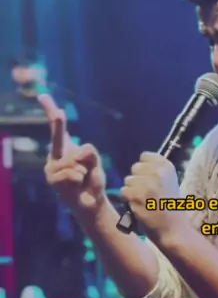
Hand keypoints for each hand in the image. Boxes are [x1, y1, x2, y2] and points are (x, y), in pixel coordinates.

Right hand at [39, 93, 105, 214]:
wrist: (90, 202)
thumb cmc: (91, 180)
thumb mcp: (95, 161)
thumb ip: (89, 152)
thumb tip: (77, 152)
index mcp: (65, 148)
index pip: (57, 128)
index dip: (50, 111)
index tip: (43, 96)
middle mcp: (55, 155)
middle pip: (57, 137)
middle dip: (58, 124)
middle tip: (59, 113)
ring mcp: (51, 167)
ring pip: (72, 160)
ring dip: (82, 169)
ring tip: (81, 178)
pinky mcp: (52, 179)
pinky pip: (71, 172)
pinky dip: (79, 177)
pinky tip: (77, 185)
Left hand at [121, 152, 187, 240]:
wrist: (173, 228)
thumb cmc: (170, 206)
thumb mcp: (170, 182)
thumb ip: (156, 171)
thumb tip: (139, 165)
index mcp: (167, 167)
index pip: (145, 156)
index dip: (144, 168)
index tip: (150, 179)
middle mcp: (157, 172)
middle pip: (135, 168)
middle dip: (137, 179)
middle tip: (146, 193)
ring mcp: (146, 184)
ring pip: (128, 180)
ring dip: (132, 190)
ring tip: (144, 200)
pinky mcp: (136, 196)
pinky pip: (123, 192)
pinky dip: (128, 200)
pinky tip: (139, 206)